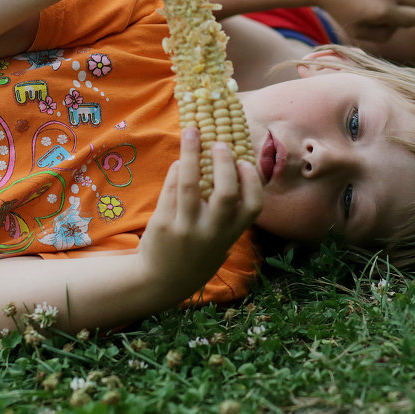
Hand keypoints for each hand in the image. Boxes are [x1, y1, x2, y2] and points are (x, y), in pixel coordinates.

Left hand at [138, 129, 262, 297]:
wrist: (161, 281)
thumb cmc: (197, 252)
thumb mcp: (220, 241)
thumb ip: (225, 213)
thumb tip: (225, 164)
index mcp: (231, 234)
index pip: (254, 205)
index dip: (252, 181)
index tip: (244, 162)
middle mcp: (212, 232)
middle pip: (225, 192)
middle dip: (223, 163)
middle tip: (219, 143)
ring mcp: (186, 228)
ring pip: (190, 184)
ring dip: (191, 153)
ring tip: (191, 132)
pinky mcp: (163, 224)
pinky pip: (171, 188)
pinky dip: (177, 170)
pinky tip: (180, 161)